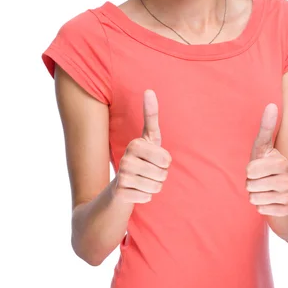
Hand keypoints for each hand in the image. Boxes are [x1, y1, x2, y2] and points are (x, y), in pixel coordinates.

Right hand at [115, 89, 172, 203]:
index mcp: (136, 144)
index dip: (165, 162)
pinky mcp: (120, 193)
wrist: (120, 185)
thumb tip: (149, 89)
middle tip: (148, 172)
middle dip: (160, 176)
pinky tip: (136, 191)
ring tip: (143, 180)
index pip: (166, 159)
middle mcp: (126, 159)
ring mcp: (122, 176)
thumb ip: (151, 115)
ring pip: (156, 187)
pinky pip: (147, 198)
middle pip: (163, 174)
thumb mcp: (149, 137)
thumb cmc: (142, 158)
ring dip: (153, 187)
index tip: (154, 158)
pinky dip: (145, 197)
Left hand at [246, 103, 287, 215]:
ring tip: (265, 191)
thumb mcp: (264, 148)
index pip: (250, 170)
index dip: (249, 171)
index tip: (258, 170)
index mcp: (282, 162)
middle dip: (251, 185)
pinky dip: (262, 208)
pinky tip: (270, 202)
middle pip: (250, 185)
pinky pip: (261, 211)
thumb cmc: (269, 167)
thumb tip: (272, 104)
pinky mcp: (286, 210)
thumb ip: (266, 127)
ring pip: (254, 199)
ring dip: (255, 196)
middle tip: (261, 182)